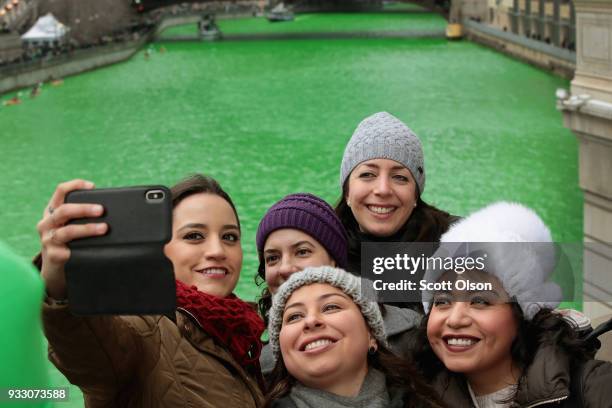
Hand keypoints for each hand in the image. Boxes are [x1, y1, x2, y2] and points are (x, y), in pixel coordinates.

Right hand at [37, 179, 107, 299]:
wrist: (56, 268)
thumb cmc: (69, 241)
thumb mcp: (70, 224)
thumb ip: (83, 215)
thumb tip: (112, 207)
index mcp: (52, 211)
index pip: (60, 192)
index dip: (75, 185)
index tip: (92, 186)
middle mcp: (47, 223)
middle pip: (64, 211)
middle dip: (84, 209)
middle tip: (101, 210)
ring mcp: (48, 240)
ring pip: (67, 231)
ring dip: (87, 229)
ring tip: (104, 228)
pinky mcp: (53, 256)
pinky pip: (69, 251)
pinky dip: (83, 248)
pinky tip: (94, 248)